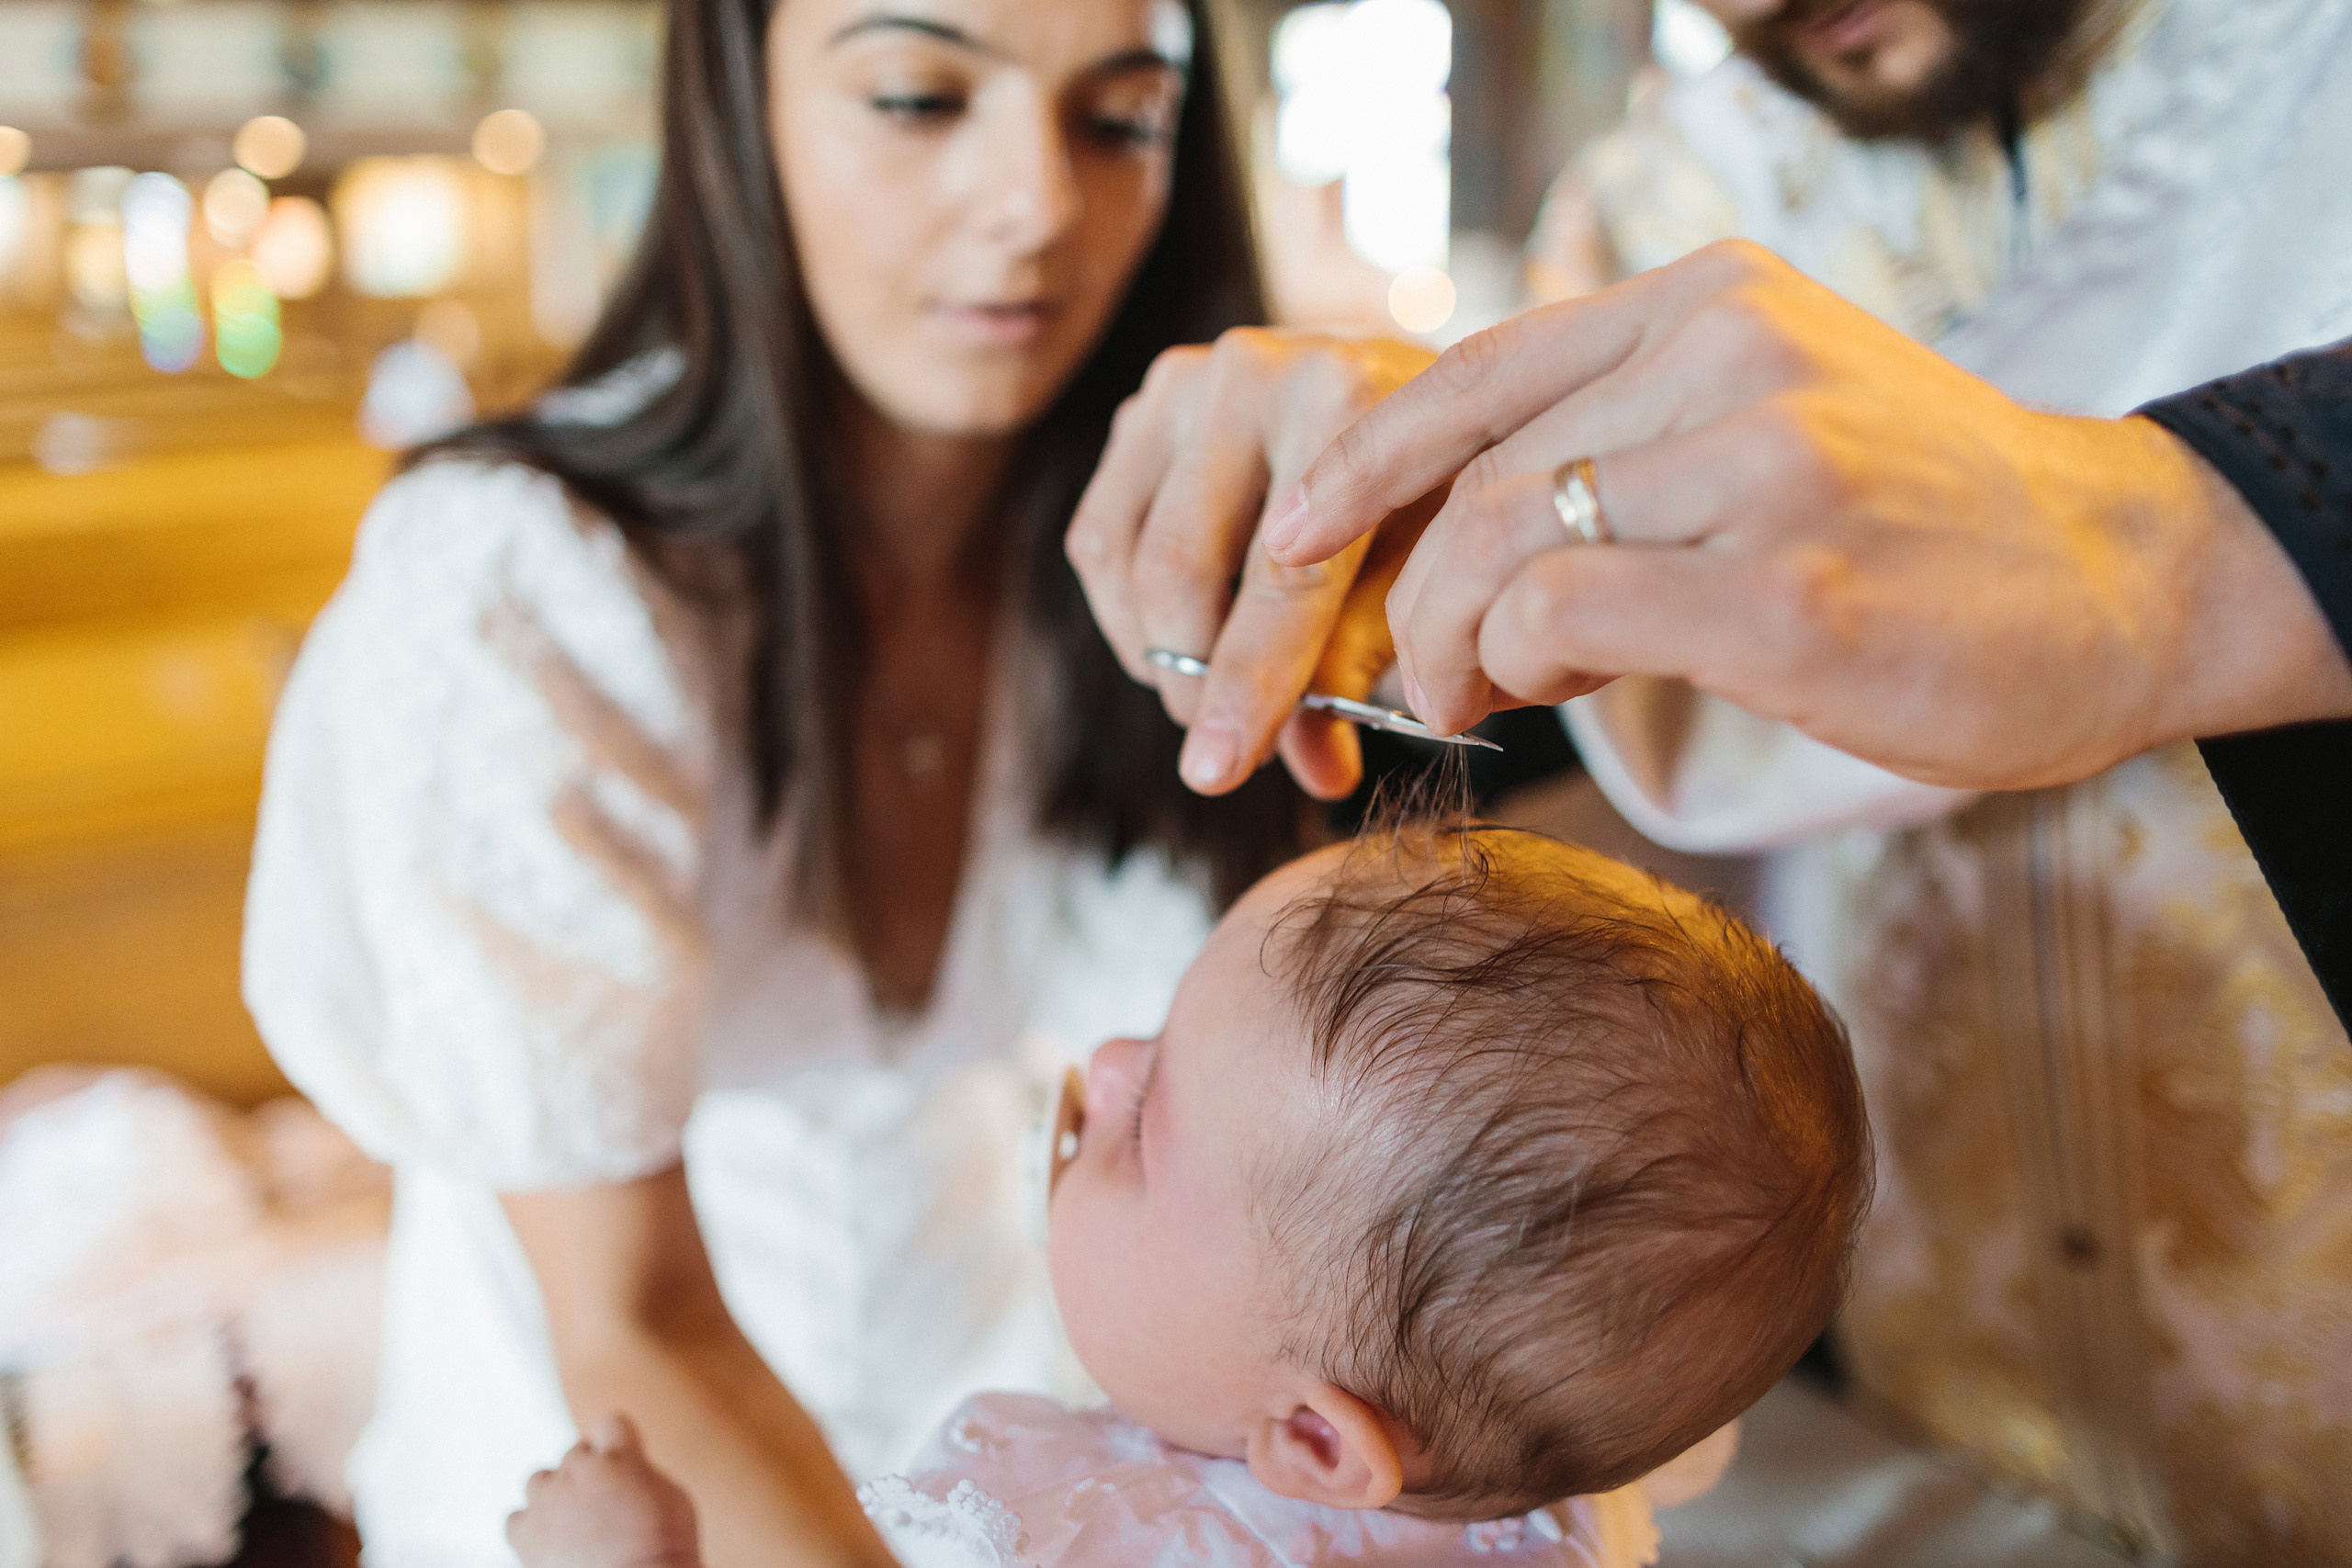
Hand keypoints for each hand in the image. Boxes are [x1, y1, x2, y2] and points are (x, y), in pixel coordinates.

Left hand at [508, 1414, 701, 1567]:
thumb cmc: (664, 1549)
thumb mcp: (672, 1496)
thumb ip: (640, 1471)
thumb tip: (625, 1468)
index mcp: (619, 1454)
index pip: (608, 1424)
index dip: (616, 1445)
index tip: (621, 1468)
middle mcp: (578, 1468)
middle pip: (575, 1454)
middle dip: (589, 1475)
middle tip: (606, 1510)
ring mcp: (548, 1500)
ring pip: (540, 1480)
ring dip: (556, 1495)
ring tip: (575, 1525)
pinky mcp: (525, 1535)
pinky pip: (516, 1519)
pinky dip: (531, 1528)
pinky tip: (552, 1543)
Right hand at [1067, 326, 1437, 798]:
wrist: (1417, 398)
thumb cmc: (1432, 493)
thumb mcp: (1428, 571)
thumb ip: (1367, 664)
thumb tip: (1319, 773)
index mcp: (1352, 402)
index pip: (1283, 577)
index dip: (1249, 686)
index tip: (1217, 771)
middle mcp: (1259, 373)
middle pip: (1183, 571)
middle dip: (1194, 683)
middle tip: (1223, 749)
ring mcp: (1188, 381)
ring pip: (1130, 562)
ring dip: (1158, 655)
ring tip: (1207, 695)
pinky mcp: (1143, 405)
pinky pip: (1099, 539)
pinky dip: (1128, 614)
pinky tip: (1181, 639)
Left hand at [1264, 241, 2351, 790]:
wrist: (2127, 580)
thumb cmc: (1926, 527)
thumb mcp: (1774, 417)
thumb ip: (1631, 435)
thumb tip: (1458, 530)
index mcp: (1710, 298)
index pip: (1478, 369)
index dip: (1363, 462)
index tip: (1291, 533)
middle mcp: (1729, 351)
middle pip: (1474, 475)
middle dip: (1404, 597)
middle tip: (1416, 678)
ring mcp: (1763, 460)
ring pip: (1501, 544)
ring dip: (1451, 646)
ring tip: (1479, 697)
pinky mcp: (1786, 585)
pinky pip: (1563, 612)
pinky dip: (1518, 667)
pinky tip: (1548, 698)